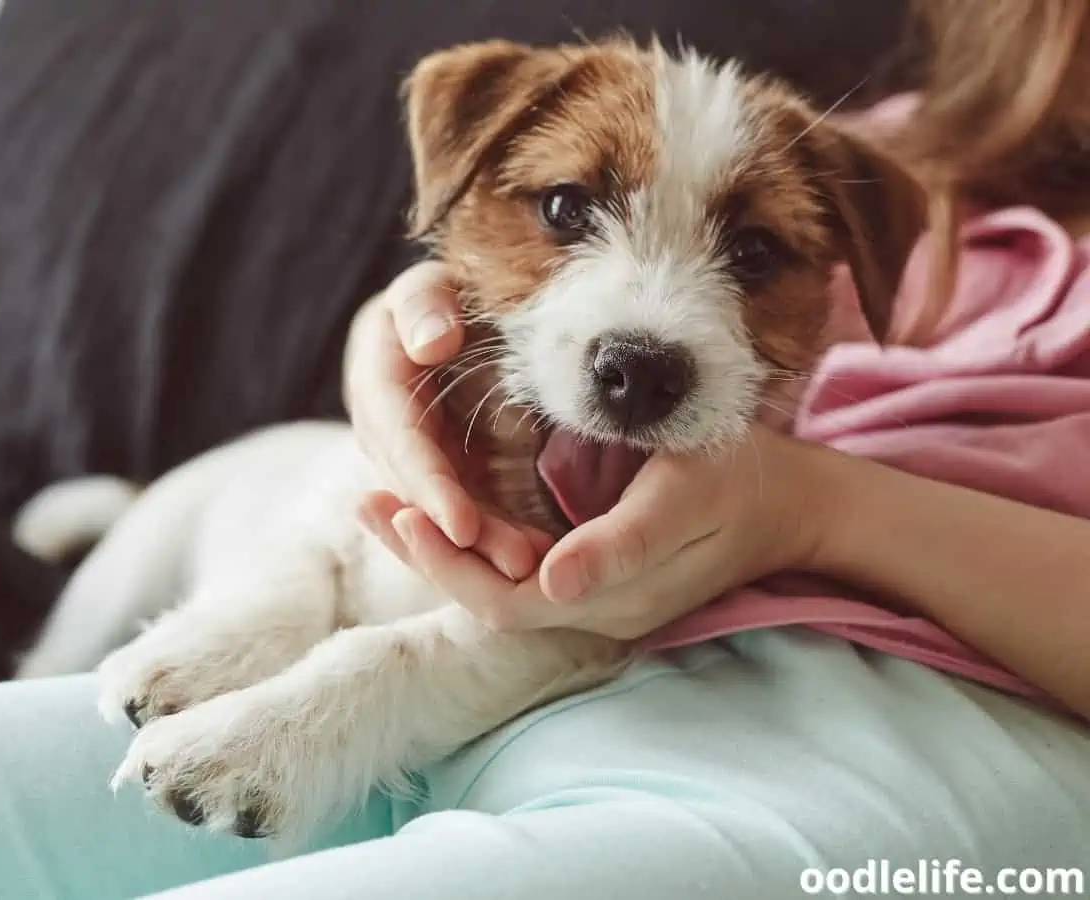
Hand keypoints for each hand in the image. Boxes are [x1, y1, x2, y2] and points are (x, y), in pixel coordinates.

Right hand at [344, 262, 538, 578]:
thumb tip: (432, 344)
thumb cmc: (438, 298)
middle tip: (512, 564)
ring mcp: (414, 461)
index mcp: (376, 385)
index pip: (399, 443)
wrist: (440, 321)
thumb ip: (424, 305)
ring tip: (530, 568)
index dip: (429, 487)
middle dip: (461, 535)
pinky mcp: (444, 476)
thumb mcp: (426, 287)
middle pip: (421, 494)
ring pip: (441, 513)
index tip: (461, 525)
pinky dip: (496, 536)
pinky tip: (536, 558)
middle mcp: (386, 434)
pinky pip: (466, 510)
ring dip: (483, 546)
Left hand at [363, 425, 833, 638]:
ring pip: (495, 584)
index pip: (502, 597)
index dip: (442, 561)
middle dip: (423, 554)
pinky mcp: (592, 573)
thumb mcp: (686, 497)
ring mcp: (591, 594)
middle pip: (485, 596)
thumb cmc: (739, 480)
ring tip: (379, 500)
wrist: (787, 499)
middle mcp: (590, 607)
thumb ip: (623, 544)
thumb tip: (552, 585)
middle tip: (365, 500)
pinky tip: (440, 504)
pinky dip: (472, 539)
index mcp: (609, 597)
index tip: (393, 510)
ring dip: (438, 546)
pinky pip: (517, 567)